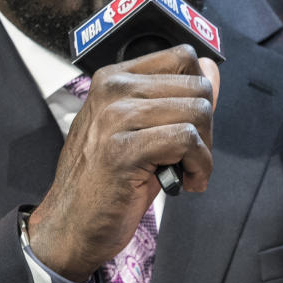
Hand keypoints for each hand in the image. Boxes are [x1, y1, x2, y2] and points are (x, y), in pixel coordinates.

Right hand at [28, 44, 220, 281]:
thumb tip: (212, 68)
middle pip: (198, 86)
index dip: (198, 93)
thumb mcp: (143, 130)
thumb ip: (177, 98)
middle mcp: (112, 89)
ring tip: (187, 172)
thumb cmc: (107, 180)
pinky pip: (187, 141)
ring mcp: (115, 117)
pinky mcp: (123, 150)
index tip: (189, 126)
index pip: (183, 57)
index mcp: (113, 78)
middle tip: (191, 157)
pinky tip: (187, 183)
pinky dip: (199, 167)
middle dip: (207, 126)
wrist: (71, 224)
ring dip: (204, 151)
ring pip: (197, 112)